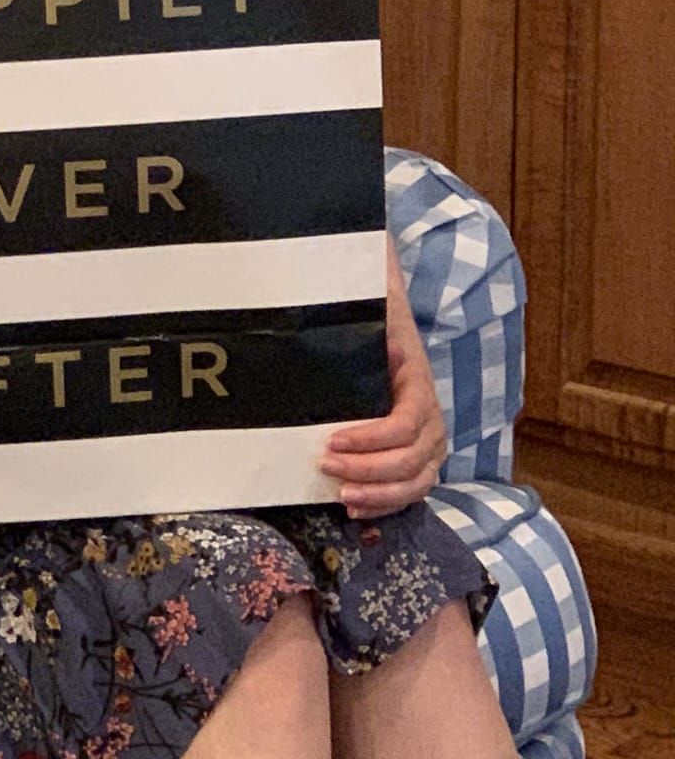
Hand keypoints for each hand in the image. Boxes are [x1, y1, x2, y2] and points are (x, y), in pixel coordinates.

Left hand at [321, 252, 447, 518]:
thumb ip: (366, 279)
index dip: (374, 437)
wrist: (377, 311)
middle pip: (417, 457)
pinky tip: (355, 506)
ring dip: (381, 493)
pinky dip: (387, 502)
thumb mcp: (365, 295)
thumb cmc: (364, 307)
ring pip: (419, 479)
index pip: (408, 420)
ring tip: (342, 494)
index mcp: (417, 375)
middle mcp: (430, 410)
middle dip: (372, 470)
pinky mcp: (413, 452)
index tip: (331, 438)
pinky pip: (412, 487)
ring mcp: (427, 435)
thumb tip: (360, 251)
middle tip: (327, 466)